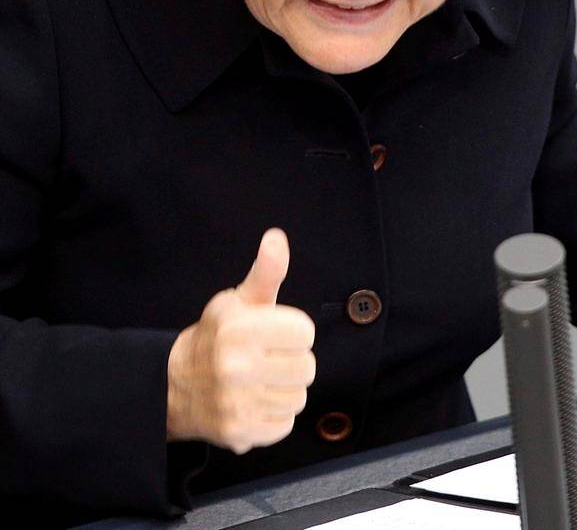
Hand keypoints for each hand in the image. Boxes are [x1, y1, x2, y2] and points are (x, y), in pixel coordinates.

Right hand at [166, 227, 315, 453]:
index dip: (293, 331)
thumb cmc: (217, 337)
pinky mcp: (239, 433)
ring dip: (285, 389)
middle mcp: (236, 367)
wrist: (174, 385)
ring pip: (299, 397)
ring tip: (261, 380)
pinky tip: (255, 401)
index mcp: (239, 328)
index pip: (305, 333)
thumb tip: (276, 237)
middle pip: (307, 367)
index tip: (275, 333)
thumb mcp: (238, 300)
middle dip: (292, 361)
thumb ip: (266, 272)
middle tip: (268, 358)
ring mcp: (237, 404)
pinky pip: (285, 424)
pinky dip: (275, 415)